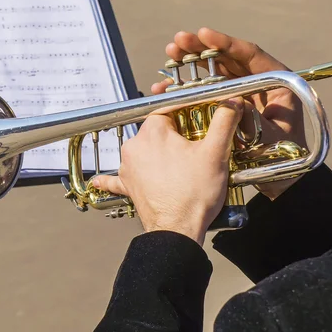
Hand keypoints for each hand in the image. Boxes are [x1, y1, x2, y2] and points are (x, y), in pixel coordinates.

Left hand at [92, 99, 243, 245]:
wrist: (177, 230)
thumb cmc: (193, 194)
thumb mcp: (216, 153)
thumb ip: (224, 121)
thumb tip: (231, 102)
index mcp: (153, 132)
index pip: (168, 108)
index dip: (185, 107)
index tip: (197, 109)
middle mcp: (134, 146)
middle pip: (156, 129)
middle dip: (175, 132)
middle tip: (195, 140)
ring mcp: (128, 167)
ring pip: (143, 149)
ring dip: (157, 151)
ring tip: (181, 161)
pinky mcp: (127, 186)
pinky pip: (118, 178)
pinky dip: (113, 178)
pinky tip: (100, 181)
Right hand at [153, 27, 306, 199]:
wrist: (277, 180)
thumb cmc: (282, 159)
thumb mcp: (270, 138)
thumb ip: (253, 119)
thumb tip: (232, 101)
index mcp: (274, 84)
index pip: (249, 55)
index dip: (225, 43)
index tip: (204, 35)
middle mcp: (255, 85)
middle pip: (226, 59)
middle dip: (200, 49)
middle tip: (178, 41)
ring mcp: (238, 95)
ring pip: (212, 72)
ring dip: (189, 63)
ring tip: (169, 55)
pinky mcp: (224, 108)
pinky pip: (204, 92)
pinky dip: (185, 89)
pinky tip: (166, 88)